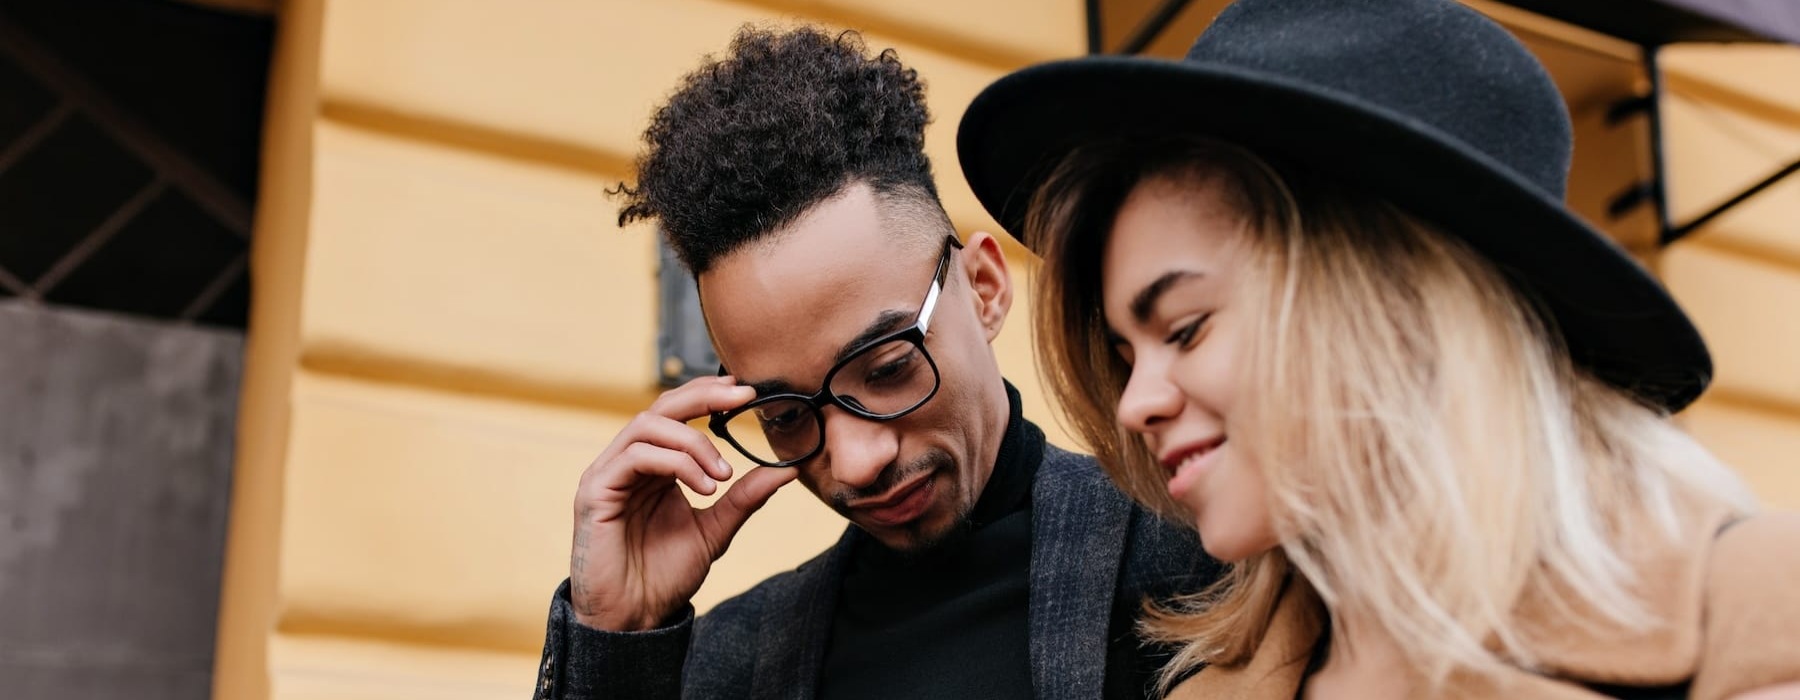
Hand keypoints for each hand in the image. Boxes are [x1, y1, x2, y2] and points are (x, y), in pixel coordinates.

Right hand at [568, 375, 798, 630]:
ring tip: (722, 475)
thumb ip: (744, 498)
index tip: (747, 392)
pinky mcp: (595, 491)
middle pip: (661, 407)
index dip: (709, 395)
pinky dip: (675, 463)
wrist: (635, 617)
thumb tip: (787, 470)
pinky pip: (634, 457)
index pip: (677, 412)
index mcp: (654, 465)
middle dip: (704, 396)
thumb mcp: (715, 529)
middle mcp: (628, 462)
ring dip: (693, 442)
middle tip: (743, 397)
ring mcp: (608, 473)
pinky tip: (703, 487)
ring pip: (647, 426)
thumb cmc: (664, 575)